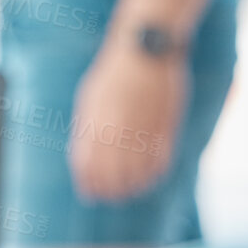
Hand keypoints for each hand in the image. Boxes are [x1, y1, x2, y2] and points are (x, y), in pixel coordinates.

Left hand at [68, 41, 187, 201]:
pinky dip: (153, 176)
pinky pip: (159, 163)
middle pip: (111, 176)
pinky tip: (148, 179)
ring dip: (131, 188)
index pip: (87, 166)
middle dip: (108, 191)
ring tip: (128, 192)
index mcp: (94, 122)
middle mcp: (117, 131)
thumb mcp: (90, 98)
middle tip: (109, 197)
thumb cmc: (113, 74)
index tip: (89, 194)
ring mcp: (142, 131)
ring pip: (136, 175)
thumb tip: (81, 160)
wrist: (145, 51)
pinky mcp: (166, 129)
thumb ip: (86, 129)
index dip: (88, 184)